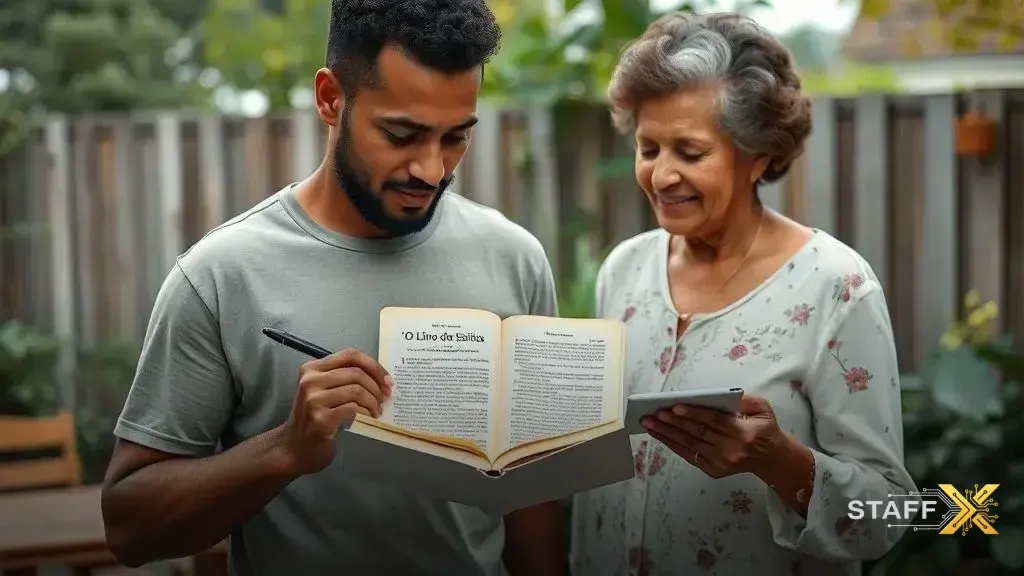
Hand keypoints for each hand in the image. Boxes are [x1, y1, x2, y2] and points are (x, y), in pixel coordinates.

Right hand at [281, 348, 392, 474]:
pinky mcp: (321, 419)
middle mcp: (310, 381)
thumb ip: (343, 379)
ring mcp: (313, 400)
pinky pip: (353, 409)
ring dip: (373, 402)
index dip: (374, 366)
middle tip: (384, 399)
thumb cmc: (314, 417)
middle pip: (356, 373)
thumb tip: (381, 377)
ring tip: (377, 411)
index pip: (350, 355)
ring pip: (356, 391)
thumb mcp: (323, 391)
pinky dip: (366, 413)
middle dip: (377, 387)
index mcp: (312, 368)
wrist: (295, 447)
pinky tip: (368, 419)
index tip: (387, 380)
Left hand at [641, 394, 787, 478]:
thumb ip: (744, 400)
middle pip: (697, 433)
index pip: (714, 421)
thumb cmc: (764, 428)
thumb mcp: (762, 409)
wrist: (771, 459)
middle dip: (673, 423)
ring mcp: (720, 463)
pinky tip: (659, 435)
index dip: (694, 414)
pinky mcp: (713, 470)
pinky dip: (672, 444)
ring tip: (648, 423)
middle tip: (653, 413)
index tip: (675, 406)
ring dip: (666, 434)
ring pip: (689, 445)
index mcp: (743, 433)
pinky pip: (688, 455)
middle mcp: (730, 450)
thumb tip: (717, 396)